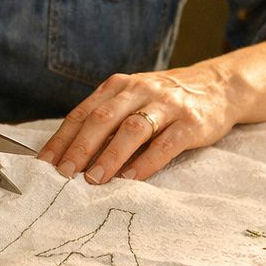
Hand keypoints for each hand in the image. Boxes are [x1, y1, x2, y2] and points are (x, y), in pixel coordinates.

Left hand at [36, 63, 242, 184]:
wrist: (219, 87)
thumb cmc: (166, 101)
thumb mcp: (133, 99)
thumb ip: (107, 120)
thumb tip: (72, 154)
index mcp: (120, 86)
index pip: (84, 112)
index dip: (62, 137)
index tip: (45, 162)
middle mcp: (140, 90)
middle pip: (103, 118)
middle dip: (80, 147)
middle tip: (64, 173)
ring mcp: (167, 105)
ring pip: (132, 129)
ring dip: (110, 155)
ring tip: (94, 179)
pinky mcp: (191, 123)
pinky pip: (165, 144)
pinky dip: (146, 162)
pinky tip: (131, 178)